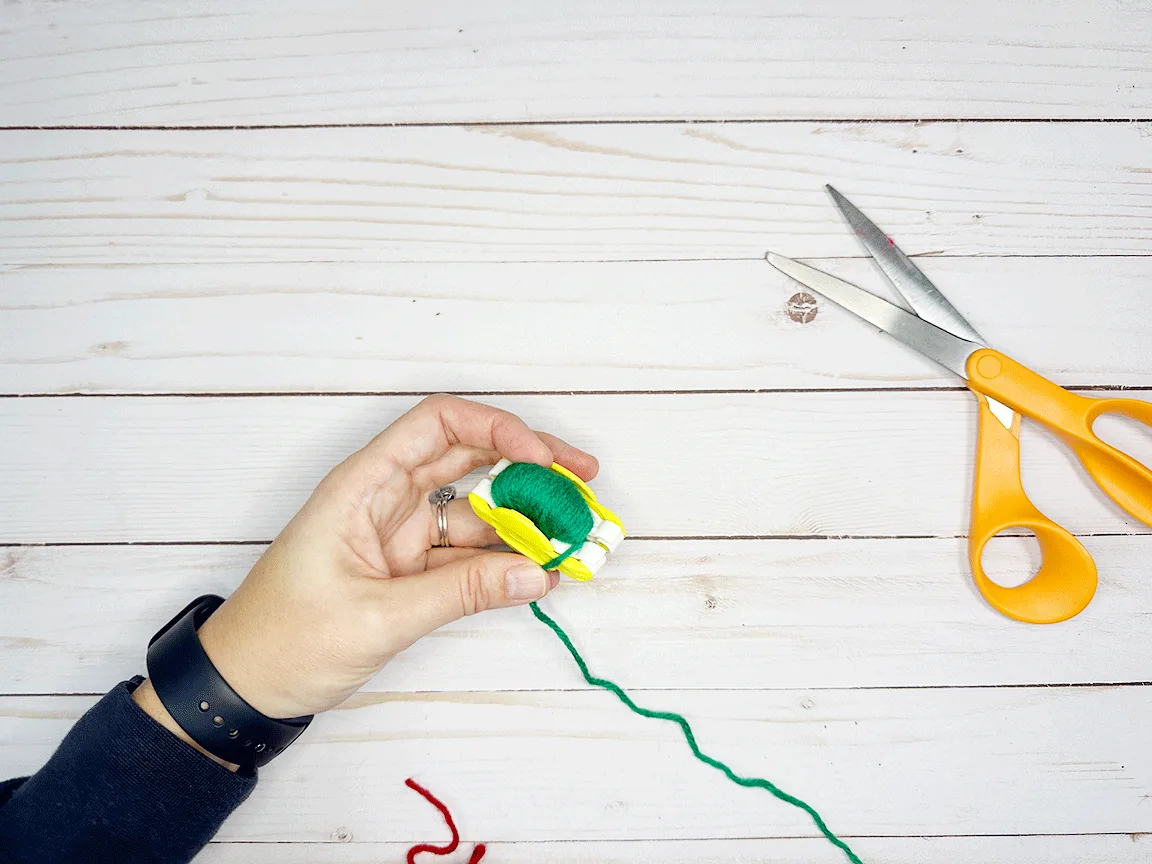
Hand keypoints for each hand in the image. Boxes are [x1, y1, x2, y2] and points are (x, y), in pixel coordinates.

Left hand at [140, 395, 597, 727]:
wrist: (242, 685)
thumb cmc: (284, 639)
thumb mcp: (379, 616)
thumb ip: (462, 593)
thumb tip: (537, 574)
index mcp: (365, 484)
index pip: (439, 424)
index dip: (497, 428)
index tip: (545, 458)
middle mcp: (385, 496)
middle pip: (468, 455)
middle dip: (529, 463)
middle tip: (583, 479)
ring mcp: (400, 532)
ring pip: (475, 506)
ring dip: (523, 518)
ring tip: (572, 534)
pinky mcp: (408, 567)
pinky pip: (467, 551)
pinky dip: (503, 559)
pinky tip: (538, 570)